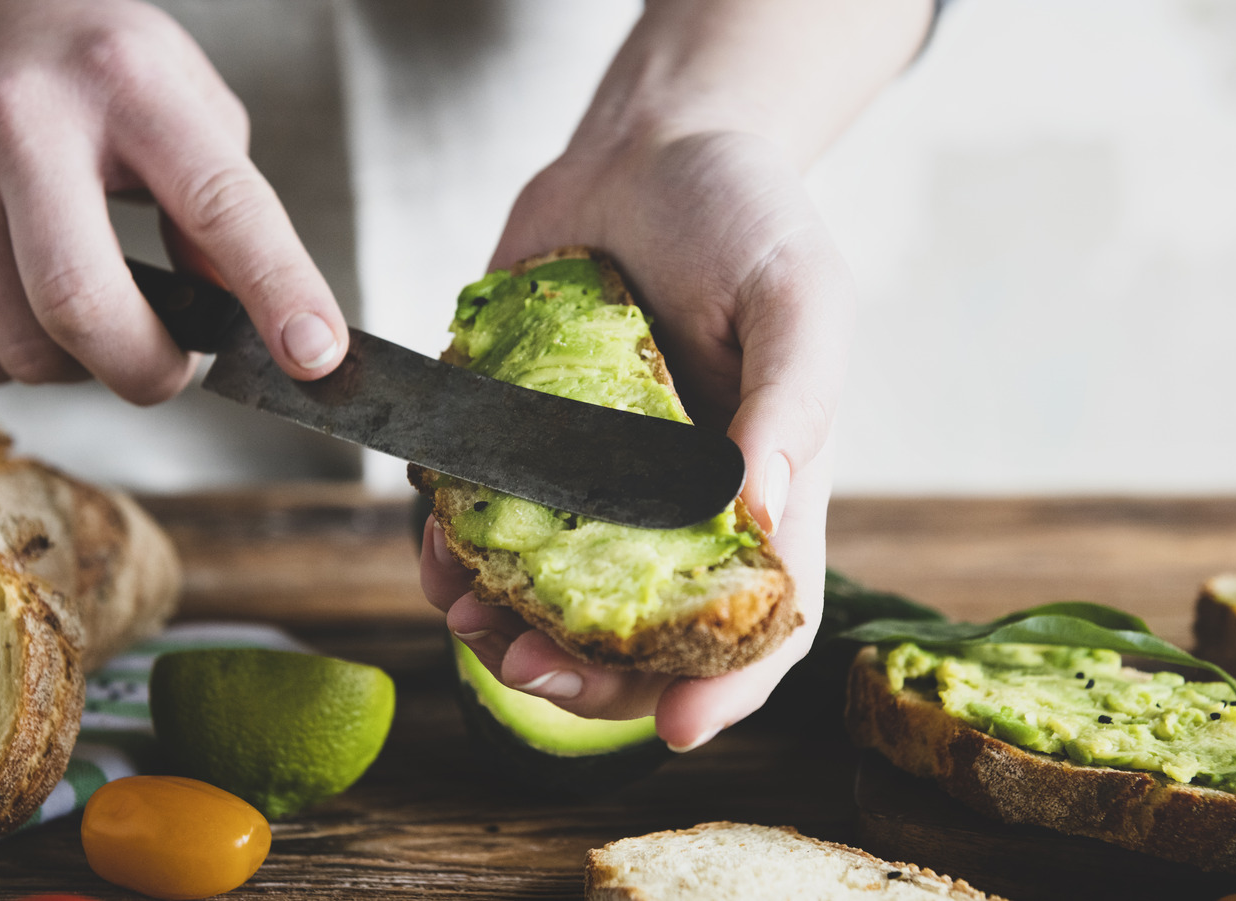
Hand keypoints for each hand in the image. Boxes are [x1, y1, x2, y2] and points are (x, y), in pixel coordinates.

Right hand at [0, 0, 345, 400]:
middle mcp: (24, 127)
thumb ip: (223, 196)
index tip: (316, 356)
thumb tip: (247, 312)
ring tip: (103, 316)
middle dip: (150, 370)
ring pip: (28, 350)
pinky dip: (28, 359)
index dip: (277, 289)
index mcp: (125, 84)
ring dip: (87, 367)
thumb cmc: (75, 62)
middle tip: (176, 364)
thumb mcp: (174, 90)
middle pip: (83, 306)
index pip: (219, 203)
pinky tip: (37, 304)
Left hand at [421, 126, 852, 750]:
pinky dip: (454, 553)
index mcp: (760, 492)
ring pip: (550, 600)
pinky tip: (436, 548)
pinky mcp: (520, 441)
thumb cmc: (745, 216)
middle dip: (583, 679)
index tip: (679, 729)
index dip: (727, 688)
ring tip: (467, 617)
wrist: (645, 146)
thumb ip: (791, 402)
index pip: (758, 622)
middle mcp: (671, 506)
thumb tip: (763, 512)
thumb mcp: (798, 296)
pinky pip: (484, 525)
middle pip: (639, 640)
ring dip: (502, 630)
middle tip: (526, 671)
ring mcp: (592, 482)